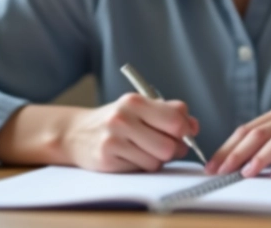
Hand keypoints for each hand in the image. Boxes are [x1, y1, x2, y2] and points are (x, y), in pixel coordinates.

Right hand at [65, 93, 198, 172]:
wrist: (76, 133)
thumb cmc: (116, 121)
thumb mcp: (139, 108)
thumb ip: (169, 113)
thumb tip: (194, 127)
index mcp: (135, 101)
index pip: (175, 119)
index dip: (186, 130)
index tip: (183, 133)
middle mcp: (122, 118)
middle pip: (169, 145)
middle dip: (174, 149)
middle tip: (166, 147)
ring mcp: (113, 139)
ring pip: (157, 160)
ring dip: (157, 159)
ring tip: (144, 150)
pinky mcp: (107, 159)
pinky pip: (142, 169)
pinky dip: (142, 166)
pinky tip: (130, 157)